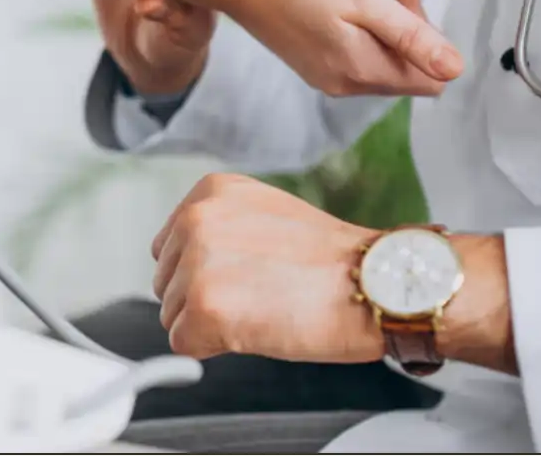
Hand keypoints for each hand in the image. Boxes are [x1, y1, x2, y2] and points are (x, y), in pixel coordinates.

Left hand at [151, 173, 384, 362]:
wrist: (374, 283)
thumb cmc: (330, 260)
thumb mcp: (265, 215)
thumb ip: (219, 230)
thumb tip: (184, 264)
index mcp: (210, 192)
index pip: (170, 248)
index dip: (206, 273)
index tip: (245, 276)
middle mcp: (196, 219)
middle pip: (167, 283)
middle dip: (205, 298)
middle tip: (261, 294)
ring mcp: (198, 263)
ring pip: (173, 315)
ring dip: (212, 323)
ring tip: (264, 307)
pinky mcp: (204, 307)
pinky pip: (184, 344)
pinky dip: (215, 349)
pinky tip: (256, 329)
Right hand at [207, 0, 460, 96]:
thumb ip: (411, 37)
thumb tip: (455, 70)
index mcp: (361, 70)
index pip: (429, 79)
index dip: (431, 40)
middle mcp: (343, 84)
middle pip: (406, 75)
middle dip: (411, 34)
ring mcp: (324, 77)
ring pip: (381, 66)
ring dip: (387, 32)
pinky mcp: (311, 65)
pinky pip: (355, 59)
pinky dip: (362, 34)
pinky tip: (344, 6)